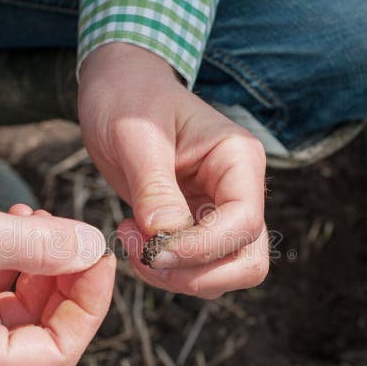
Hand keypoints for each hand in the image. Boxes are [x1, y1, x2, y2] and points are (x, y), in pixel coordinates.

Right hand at [0, 154, 115, 365]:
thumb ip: (44, 247)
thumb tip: (95, 247)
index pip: (56, 352)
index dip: (89, 305)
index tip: (101, 257)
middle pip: (44, 328)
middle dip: (66, 278)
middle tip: (72, 232)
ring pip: (26, 304)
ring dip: (43, 262)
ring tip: (36, 218)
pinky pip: (0, 287)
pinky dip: (17, 257)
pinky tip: (18, 219)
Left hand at [79, 43, 268, 298]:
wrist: (118, 88)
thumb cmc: (128, 99)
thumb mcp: (135, 137)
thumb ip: (154, 188)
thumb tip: (166, 237)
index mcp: (238, 159)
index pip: (244, 222)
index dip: (203, 248)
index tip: (153, 251)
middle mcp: (240, 190)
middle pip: (248, 260)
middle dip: (196, 274)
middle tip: (143, 256)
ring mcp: (221, 211)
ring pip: (226, 272)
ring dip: (179, 277)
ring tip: (132, 244)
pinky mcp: (197, 225)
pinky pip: (197, 267)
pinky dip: (168, 270)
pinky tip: (135, 240)